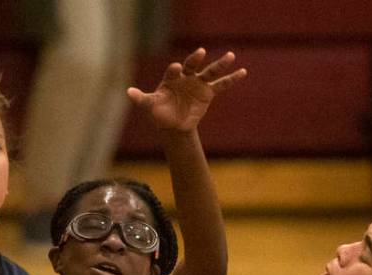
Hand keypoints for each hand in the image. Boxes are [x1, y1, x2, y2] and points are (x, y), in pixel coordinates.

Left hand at [128, 48, 246, 132]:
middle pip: (192, 65)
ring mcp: (198, 83)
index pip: (174, 71)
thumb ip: (141, 98)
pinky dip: (231, 79)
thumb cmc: (159, 113)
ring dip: (220, 64)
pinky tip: (242, 72)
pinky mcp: (208, 92)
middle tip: (200, 52)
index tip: (177, 68)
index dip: (175, 69)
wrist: (173, 125)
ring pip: (209, 71)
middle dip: (195, 59)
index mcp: (171, 78)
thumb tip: (129, 92)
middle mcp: (186, 77)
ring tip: (230, 56)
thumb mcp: (149, 106)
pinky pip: (221, 84)